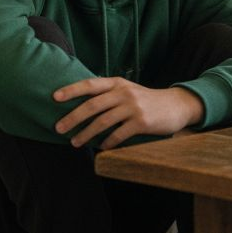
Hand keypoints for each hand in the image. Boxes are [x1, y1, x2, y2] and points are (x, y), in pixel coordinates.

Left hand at [53, 78, 204, 149]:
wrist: (176, 105)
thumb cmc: (146, 101)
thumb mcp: (127, 91)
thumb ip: (108, 95)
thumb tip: (81, 107)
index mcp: (117, 83)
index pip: (90, 85)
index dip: (71, 90)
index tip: (54, 98)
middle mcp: (124, 93)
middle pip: (92, 105)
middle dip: (72, 117)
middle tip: (58, 129)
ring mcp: (133, 107)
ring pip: (102, 122)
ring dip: (86, 134)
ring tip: (74, 142)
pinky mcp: (142, 122)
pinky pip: (119, 134)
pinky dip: (107, 143)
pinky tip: (101, 149)